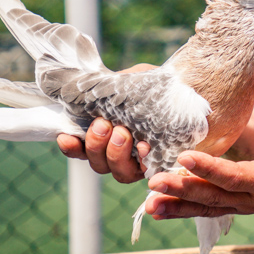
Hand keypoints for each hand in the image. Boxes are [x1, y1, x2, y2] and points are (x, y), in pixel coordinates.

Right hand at [55, 62, 155, 182]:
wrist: (188, 88)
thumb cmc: (154, 85)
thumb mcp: (128, 80)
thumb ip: (108, 88)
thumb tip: (89, 89)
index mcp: (106, 136)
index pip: (81, 149)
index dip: (71, 148)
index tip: (65, 136)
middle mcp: (120, 153)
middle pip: (98, 164)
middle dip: (96, 146)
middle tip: (104, 124)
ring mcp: (141, 162)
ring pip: (119, 173)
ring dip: (116, 154)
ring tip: (123, 133)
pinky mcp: (161, 165)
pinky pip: (148, 172)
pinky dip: (143, 161)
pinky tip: (144, 148)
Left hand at [146, 105, 253, 218]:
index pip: (236, 176)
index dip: (210, 168)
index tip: (184, 157)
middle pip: (214, 196)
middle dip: (183, 189)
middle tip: (154, 180)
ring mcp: (245, 205)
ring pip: (207, 207)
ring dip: (178, 205)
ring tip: (149, 203)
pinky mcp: (238, 204)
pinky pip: (208, 210)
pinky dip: (183, 210)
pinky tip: (159, 209)